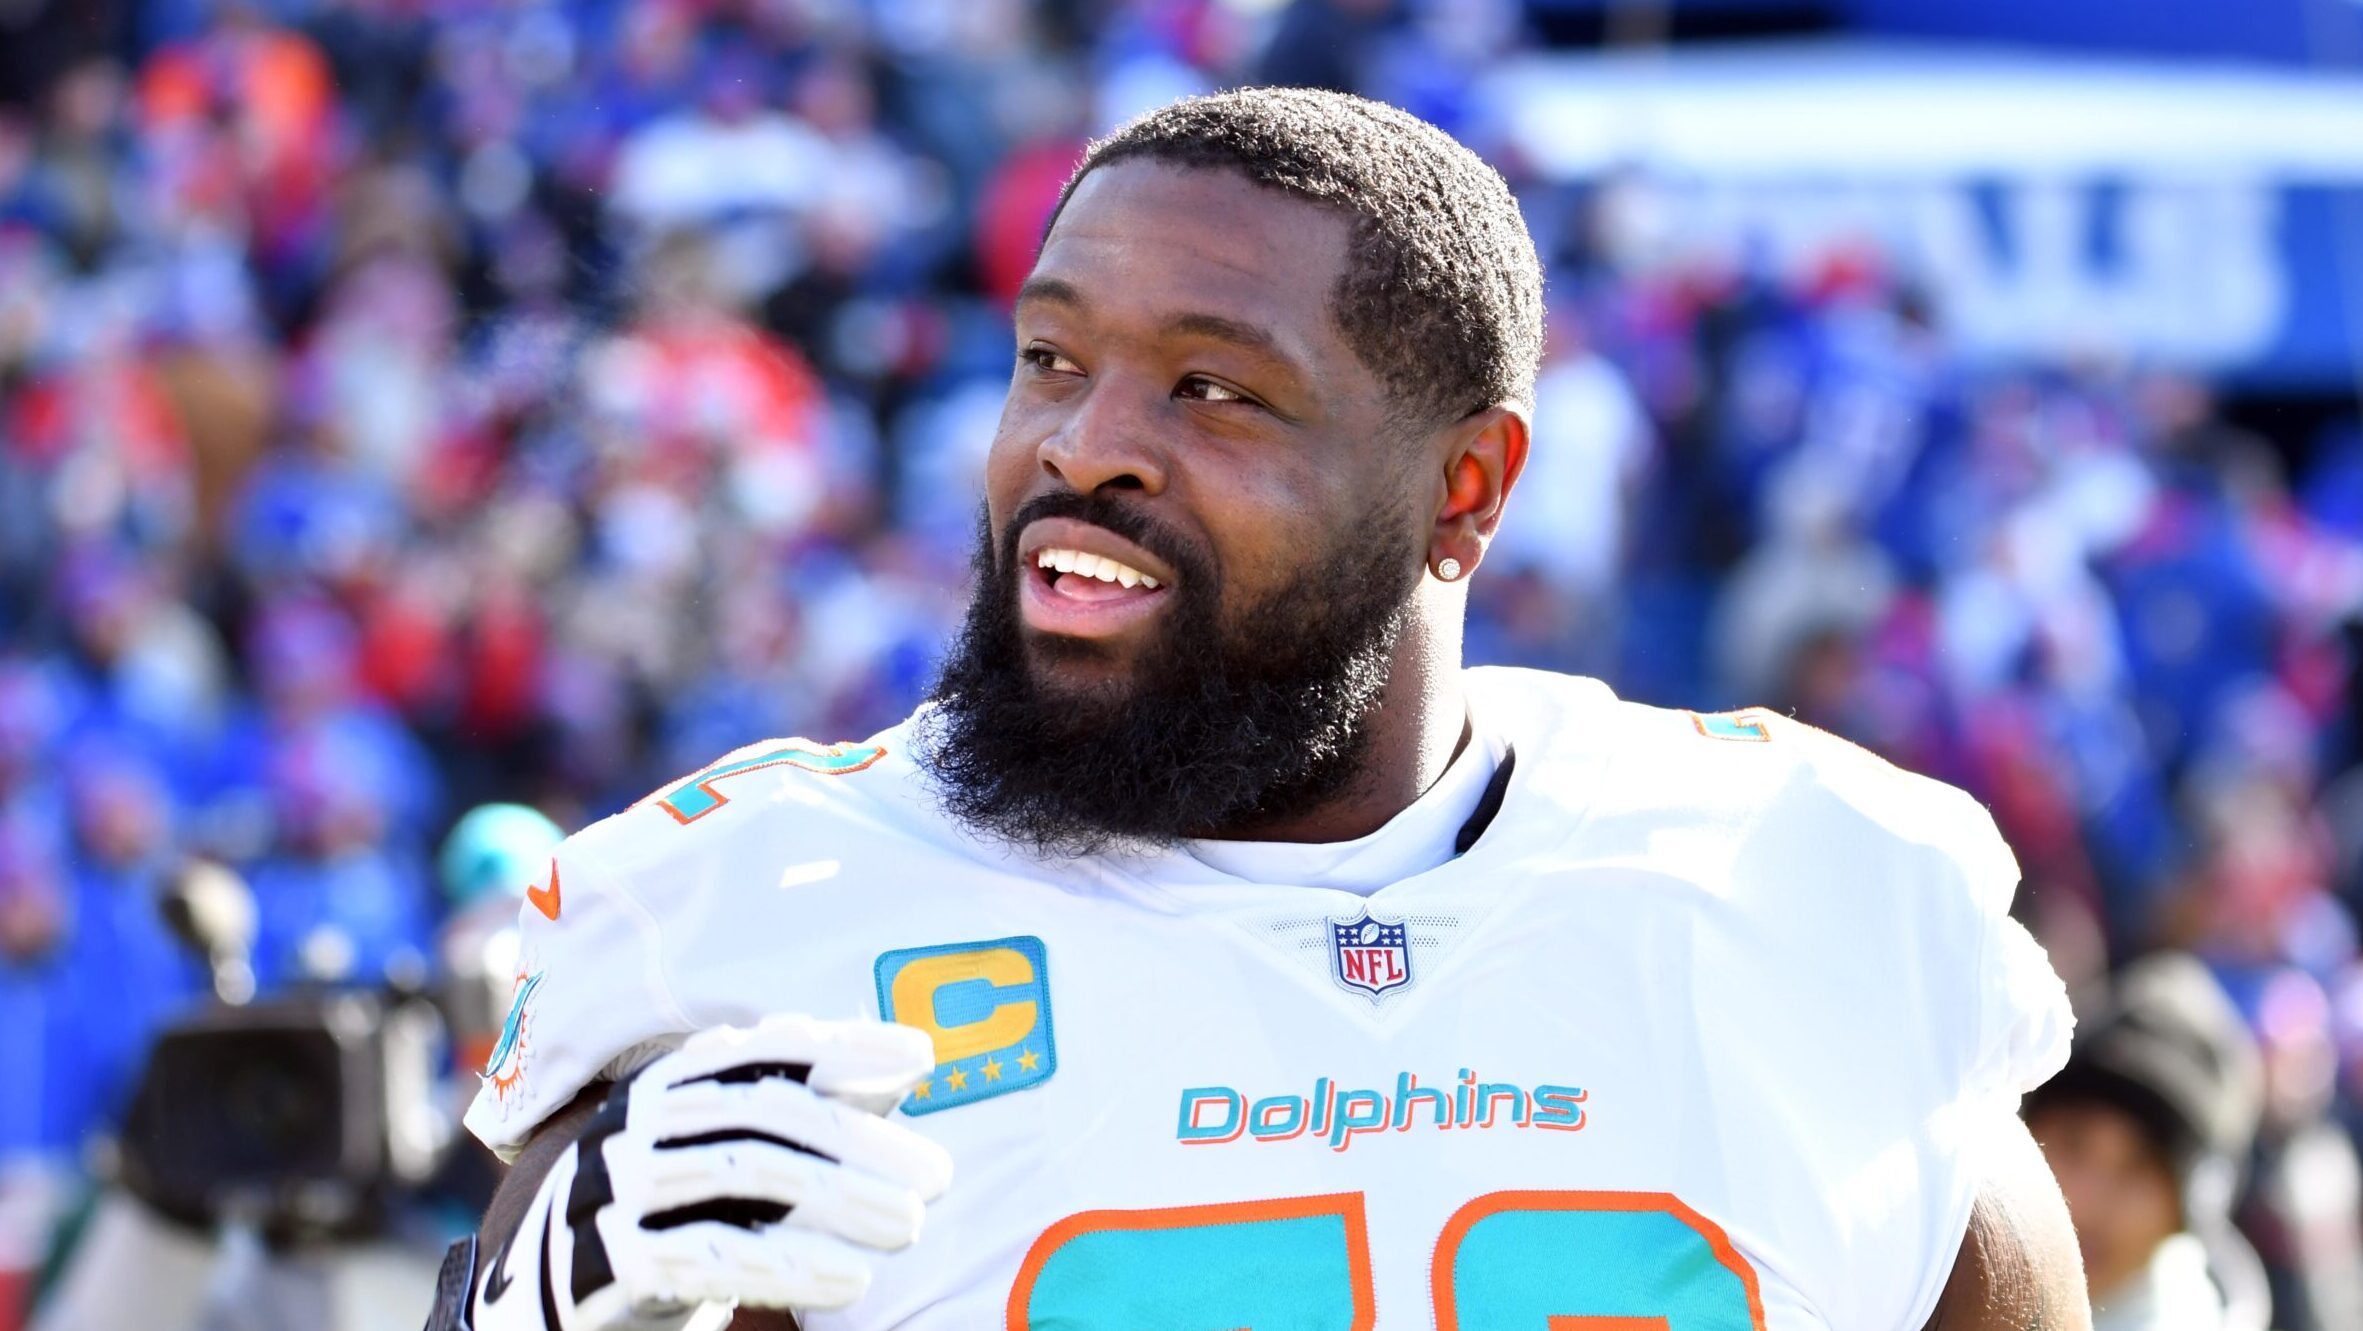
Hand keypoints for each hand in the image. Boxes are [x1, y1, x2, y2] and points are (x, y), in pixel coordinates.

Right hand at [474, 1014, 950, 1330]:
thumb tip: (911, 1061)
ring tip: (910, 1226)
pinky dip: (790, 1265)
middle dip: (860, 1140)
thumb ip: (813, 1109)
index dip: (844, 1045)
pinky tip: (853, 1279)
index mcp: (673, 1082)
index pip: (767, 1049)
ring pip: (743, 1174)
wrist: (546, 1300)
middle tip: (937, 1175)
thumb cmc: (673, 1213)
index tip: (920, 1056)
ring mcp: (616, 1187)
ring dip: (839, 1199)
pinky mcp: (608, 1260)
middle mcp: (640, 1121)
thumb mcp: (733, 1154)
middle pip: (764, 1112)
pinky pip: (709, 1255)